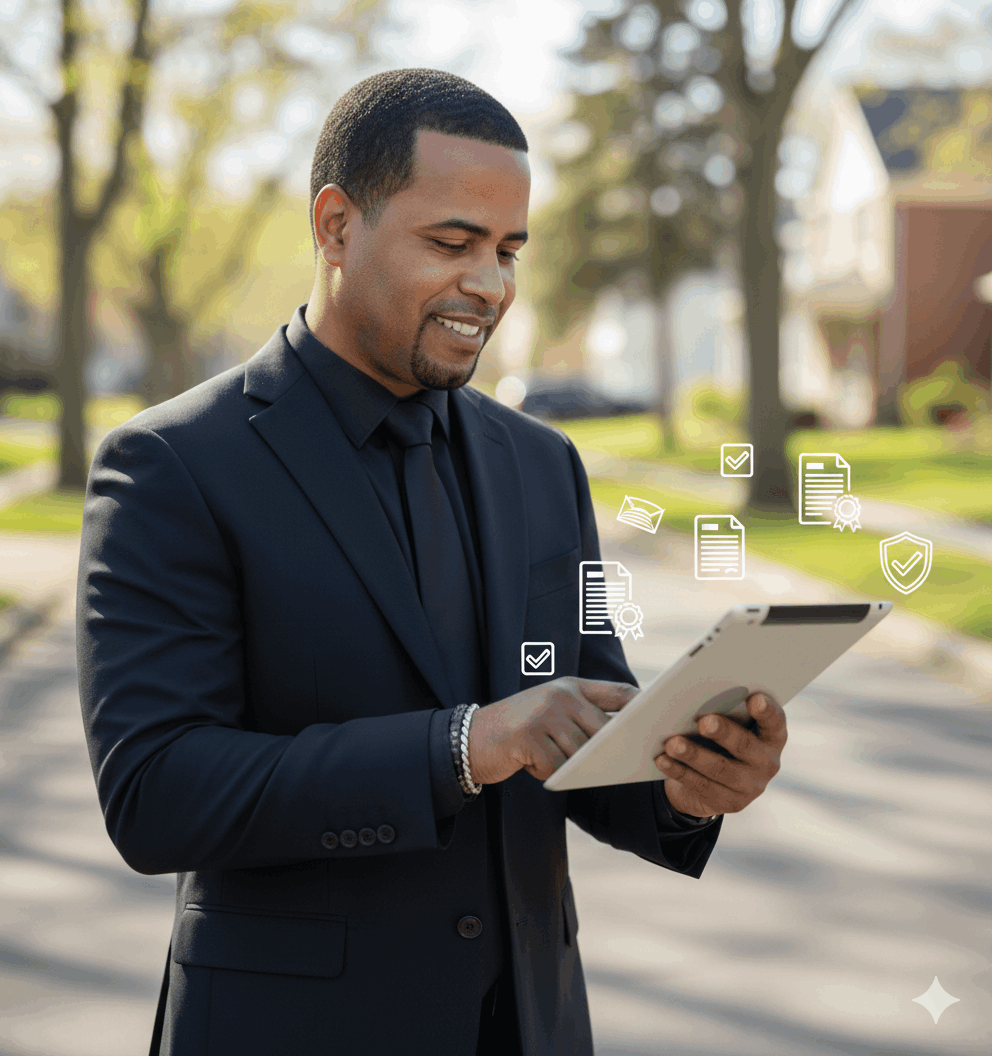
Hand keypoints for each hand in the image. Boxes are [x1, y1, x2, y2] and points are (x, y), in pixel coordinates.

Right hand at [467, 677, 638, 784]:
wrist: (471, 737)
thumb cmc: (519, 729)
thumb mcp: (550, 710)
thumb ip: (582, 715)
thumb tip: (624, 739)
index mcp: (571, 686)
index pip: (619, 692)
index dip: (643, 707)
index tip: (661, 722)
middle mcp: (560, 695)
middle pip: (603, 729)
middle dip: (609, 749)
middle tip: (618, 765)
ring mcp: (543, 715)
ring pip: (580, 752)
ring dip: (570, 766)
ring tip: (549, 761)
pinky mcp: (528, 738)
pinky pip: (556, 767)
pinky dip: (548, 773)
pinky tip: (531, 765)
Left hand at [654, 693, 785, 817]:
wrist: (716, 779)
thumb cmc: (721, 737)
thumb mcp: (729, 722)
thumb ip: (722, 709)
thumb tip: (689, 696)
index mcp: (772, 735)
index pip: (775, 721)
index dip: (767, 710)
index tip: (754, 698)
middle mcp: (767, 762)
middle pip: (745, 745)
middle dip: (723, 732)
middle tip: (704, 721)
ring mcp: (750, 786)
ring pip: (720, 769)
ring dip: (693, 755)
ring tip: (672, 743)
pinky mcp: (730, 803)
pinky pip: (701, 785)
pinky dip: (679, 771)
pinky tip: (663, 760)